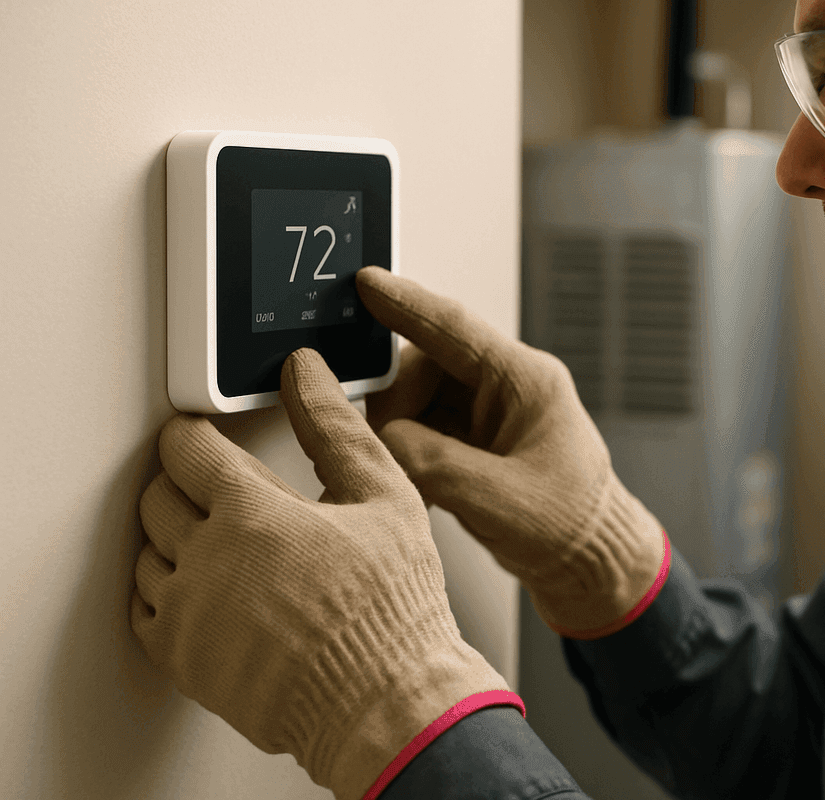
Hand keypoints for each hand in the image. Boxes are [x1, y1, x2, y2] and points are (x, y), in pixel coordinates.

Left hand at [131, 348, 509, 799]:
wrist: (385, 698)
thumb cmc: (392, 608)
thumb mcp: (384, 496)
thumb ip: (335, 426)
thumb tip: (306, 374)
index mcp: (250, 510)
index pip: (184, 448)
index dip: (195, 434)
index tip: (206, 439)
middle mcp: (205, 560)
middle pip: (157, 496)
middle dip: (185, 483)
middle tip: (224, 491)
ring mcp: (187, 614)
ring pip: (147, 553)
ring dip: (176, 539)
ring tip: (225, 543)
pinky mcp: (183, 660)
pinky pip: (146, 609)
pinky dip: (169, 592)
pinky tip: (212, 590)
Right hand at [355, 266, 668, 638]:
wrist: (592, 566)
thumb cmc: (571, 528)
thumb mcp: (498, 499)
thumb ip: (433, 463)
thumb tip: (381, 440)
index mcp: (527, 382)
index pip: (454, 328)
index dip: (404, 303)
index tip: (364, 282)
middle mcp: (509, 389)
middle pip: (425, 367)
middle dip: (394, 405)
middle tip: (381, 447)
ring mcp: (492, 415)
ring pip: (419, 400)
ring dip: (400, 435)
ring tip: (404, 477)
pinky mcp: (478, 442)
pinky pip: (425, 429)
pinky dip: (409, 454)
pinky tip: (416, 486)